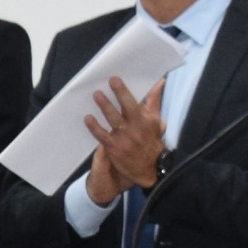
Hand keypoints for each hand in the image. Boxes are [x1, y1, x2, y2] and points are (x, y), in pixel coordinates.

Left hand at [82, 79, 167, 203]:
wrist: (149, 167)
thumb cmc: (151, 140)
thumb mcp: (155, 120)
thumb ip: (154, 100)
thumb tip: (159, 81)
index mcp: (144, 119)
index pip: (134, 102)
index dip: (123, 91)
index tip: (114, 79)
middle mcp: (135, 127)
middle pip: (125, 109)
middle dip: (117, 95)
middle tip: (107, 84)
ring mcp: (124, 138)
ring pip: (113, 120)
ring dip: (105, 107)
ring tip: (97, 95)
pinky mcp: (114, 147)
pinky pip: (102, 136)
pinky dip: (95, 127)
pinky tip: (88, 118)